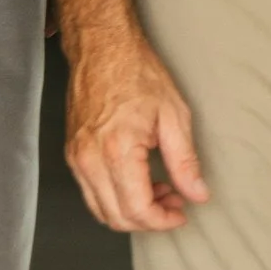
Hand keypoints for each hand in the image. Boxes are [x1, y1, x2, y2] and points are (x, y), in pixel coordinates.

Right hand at [63, 27, 209, 233]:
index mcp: (118, 150)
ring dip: (132, 212)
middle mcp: (90, 159)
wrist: (103, 48)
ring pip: (101, 210)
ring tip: (161, 190)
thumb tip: (197, 194)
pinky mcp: (73, 154)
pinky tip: (140, 180)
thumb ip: (185, 162)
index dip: (163, 221)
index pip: (138, 210)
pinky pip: (92, 192)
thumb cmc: (136, 72)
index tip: (181, 213)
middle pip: (117, 217)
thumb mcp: (174, 116)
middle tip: (175, 202)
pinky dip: (116, 197)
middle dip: (149, 220)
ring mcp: (77, 158)